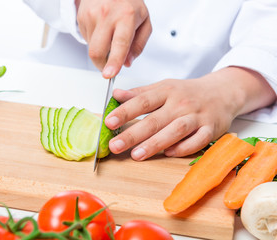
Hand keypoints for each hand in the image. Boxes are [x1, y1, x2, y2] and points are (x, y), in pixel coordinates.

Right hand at [75, 0, 151, 77]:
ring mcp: (91, 16)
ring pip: (91, 48)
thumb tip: (127, 63)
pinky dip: (94, 40)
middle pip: (97, 51)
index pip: (119, 44)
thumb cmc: (128, 3)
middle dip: (102, 65)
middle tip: (108, 67)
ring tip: (108, 34)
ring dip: (100, 49)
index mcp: (126, 16)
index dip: (114, 62)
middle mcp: (107, 15)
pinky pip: (86, 39)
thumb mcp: (144, 21)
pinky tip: (101, 29)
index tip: (109, 74)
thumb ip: (138, 45)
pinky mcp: (81, 17)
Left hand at [104, 67, 275, 159]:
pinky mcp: (211, 129)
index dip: (125, 112)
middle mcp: (181, 103)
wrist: (222, 92)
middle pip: (155, 120)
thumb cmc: (187, 92)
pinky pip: (197, 141)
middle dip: (133, 134)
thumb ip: (140, 93)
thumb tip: (116, 94)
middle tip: (116, 146)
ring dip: (155, 143)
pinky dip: (183, 148)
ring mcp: (197, 117)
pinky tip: (168, 153)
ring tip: (136, 155)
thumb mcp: (163, 87)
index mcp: (167, 91)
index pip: (143, 101)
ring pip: (175, 131)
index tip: (109, 122)